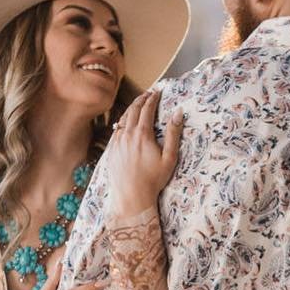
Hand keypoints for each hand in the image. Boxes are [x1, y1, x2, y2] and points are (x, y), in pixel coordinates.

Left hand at [111, 89, 182, 216]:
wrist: (131, 197)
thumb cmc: (153, 180)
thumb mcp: (169, 158)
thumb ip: (174, 134)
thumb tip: (178, 113)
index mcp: (143, 135)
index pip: (147, 109)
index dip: (153, 99)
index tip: (158, 92)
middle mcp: (127, 135)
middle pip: (133, 110)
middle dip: (141, 99)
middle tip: (148, 94)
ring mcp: (117, 142)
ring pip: (122, 118)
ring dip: (131, 108)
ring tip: (137, 104)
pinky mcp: (111, 150)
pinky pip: (115, 130)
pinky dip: (122, 121)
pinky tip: (125, 122)